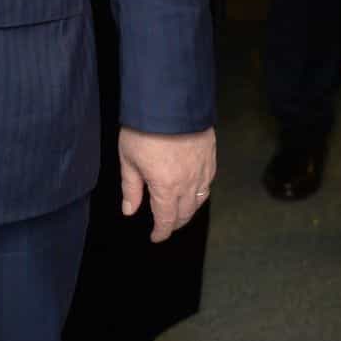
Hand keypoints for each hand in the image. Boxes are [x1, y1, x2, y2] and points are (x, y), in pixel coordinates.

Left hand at [117, 126, 215, 242]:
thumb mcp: (128, 159)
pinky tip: (194, 191)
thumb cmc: (144, 130)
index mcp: (166, 187)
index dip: (161, 232)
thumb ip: (131, 188)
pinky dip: (200, 194)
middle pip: (185, 213)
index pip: (166, 219)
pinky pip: (208, 184)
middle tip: (166, 226)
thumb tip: (129, 211)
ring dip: (189, 211)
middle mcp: (188, 184)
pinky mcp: (211, 158)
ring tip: (179, 212)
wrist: (170, 103)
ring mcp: (203, 171)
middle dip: (175, 223)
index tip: (155, 237)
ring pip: (200, 201)